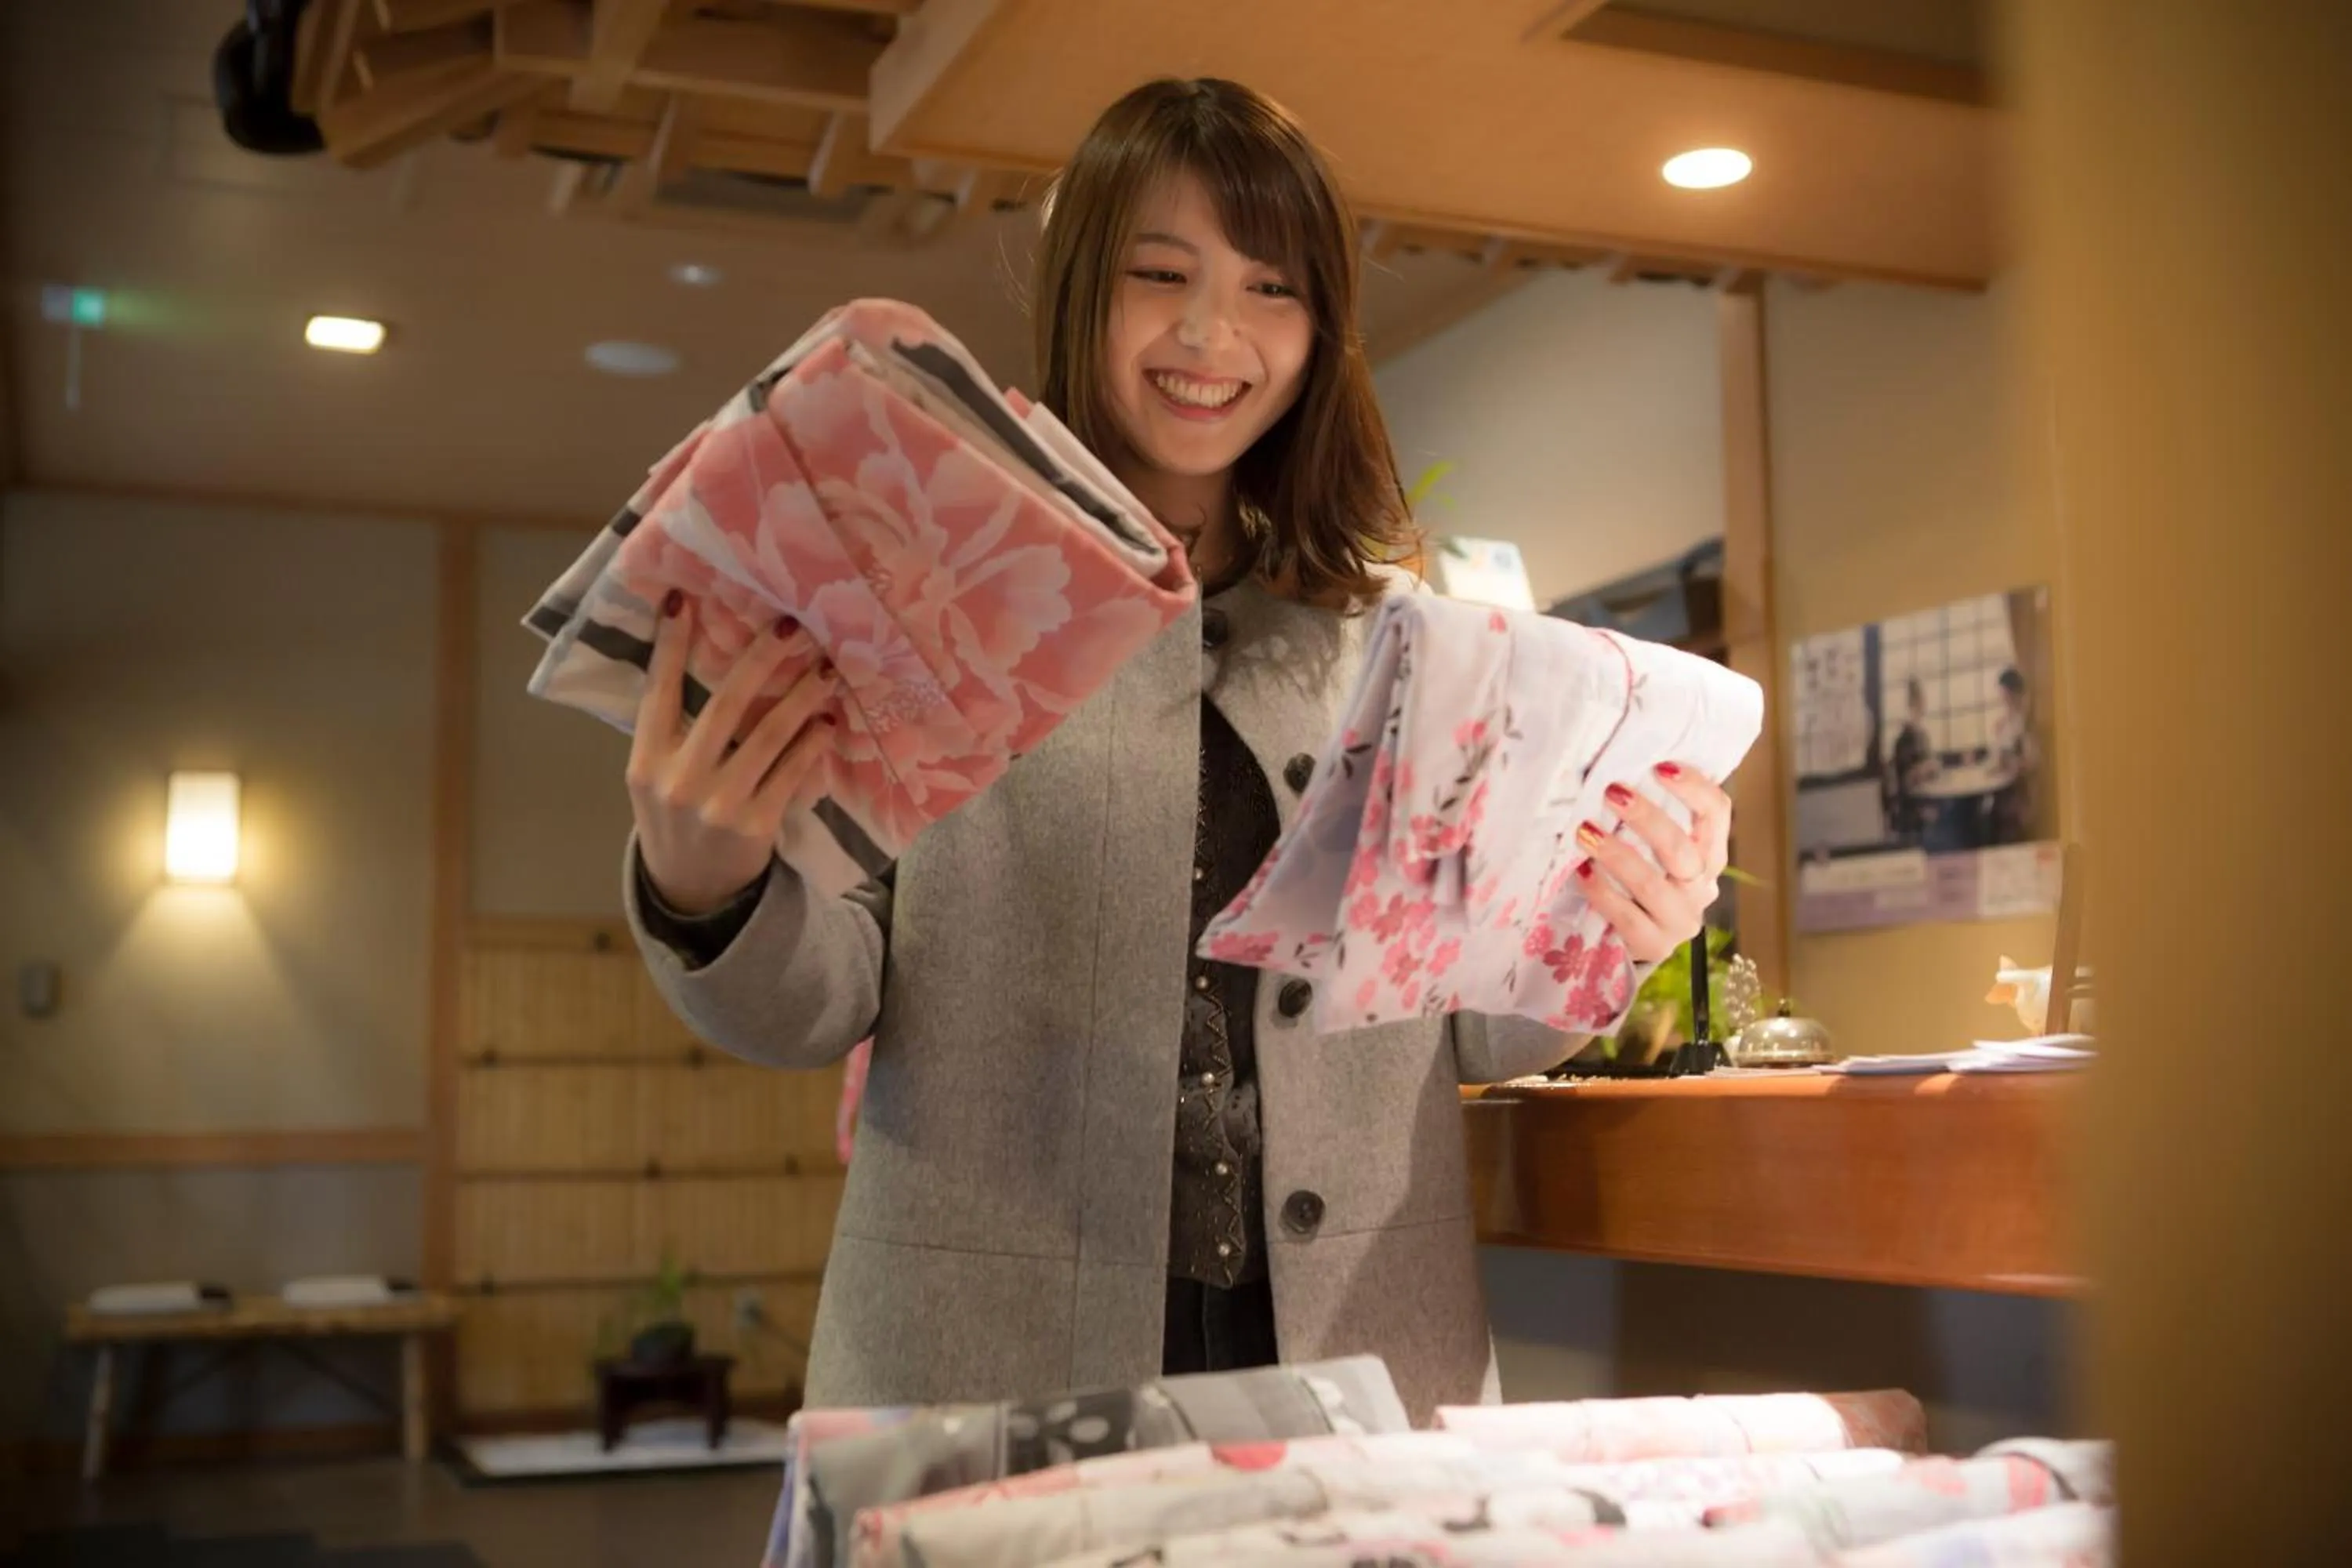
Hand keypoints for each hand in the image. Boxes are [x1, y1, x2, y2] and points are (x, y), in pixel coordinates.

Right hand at [627, 593, 835, 914]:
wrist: (691, 889)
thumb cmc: (677, 817)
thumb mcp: (656, 776)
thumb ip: (674, 730)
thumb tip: (707, 659)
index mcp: (646, 761)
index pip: (657, 692)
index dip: (669, 646)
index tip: (683, 599)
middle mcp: (677, 780)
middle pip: (724, 706)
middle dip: (760, 660)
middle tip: (792, 625)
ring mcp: (717, 804)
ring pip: (768, 736)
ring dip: (802, 698)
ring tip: (827, 670)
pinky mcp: (754, 826)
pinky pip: (791, 773)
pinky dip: (812, 745)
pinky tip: (829, 724)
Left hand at [1575, 762, 1732, 963]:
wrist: (1636, 937)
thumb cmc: (1641, 877)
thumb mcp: (1654, 847)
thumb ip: (1649, 818)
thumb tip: (1619, 769)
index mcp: (1708, 854)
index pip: (1716, 814)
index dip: (1694, 788)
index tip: (1660, 767)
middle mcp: (1701, 886)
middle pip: (1682, 849)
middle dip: (1646, 817)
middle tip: (1611, 792)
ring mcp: (1681, 919)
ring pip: (1653, 885)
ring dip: (1617, 855)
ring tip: (1585, 832)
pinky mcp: (1655, 945)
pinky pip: (1628, 918)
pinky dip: (1603, 893)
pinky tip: (1582, 872)